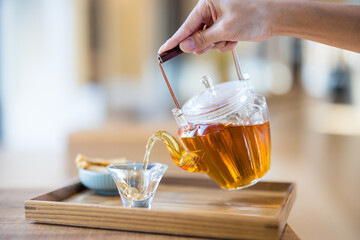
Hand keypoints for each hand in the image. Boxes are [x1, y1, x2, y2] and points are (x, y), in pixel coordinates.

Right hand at [158, 0, 273, 53]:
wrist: (275, 17)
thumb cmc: (253, 16)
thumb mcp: (226, 29)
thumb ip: (204, 39)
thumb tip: (185, 46)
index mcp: (208, 2)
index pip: (187, 25)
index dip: (175, 40)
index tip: (163, 51)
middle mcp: (211, 10)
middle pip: (196, 34)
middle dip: (204, 43)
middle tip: (213, 44)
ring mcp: (218, 19)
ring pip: (207, 41)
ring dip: (218, 44)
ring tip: (230, 38)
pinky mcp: (225, 26)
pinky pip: (217, 42)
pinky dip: (225, 44)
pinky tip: (235, 39)